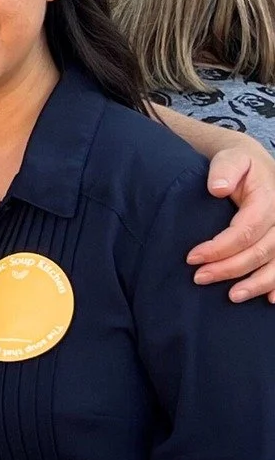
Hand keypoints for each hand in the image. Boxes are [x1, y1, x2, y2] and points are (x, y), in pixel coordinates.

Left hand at [187, 135, 274, 302]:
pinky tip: (270, 300)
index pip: (246, 230)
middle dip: (230, 268)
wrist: (254, 164)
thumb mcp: (230, 158)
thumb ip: (224, 170)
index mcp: (268, 199)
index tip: (192, 257)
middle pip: (260, 251)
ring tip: (232, 296)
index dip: (220, 247)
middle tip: (199, 278)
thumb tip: (216, 189)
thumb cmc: (238, 163)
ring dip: (256, 284)